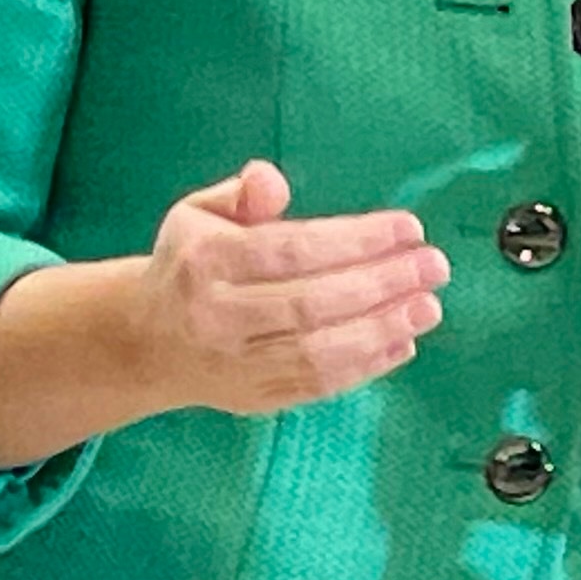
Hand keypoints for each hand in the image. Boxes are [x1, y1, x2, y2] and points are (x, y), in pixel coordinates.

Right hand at [129, 161, 445, 416]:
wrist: (147, 343)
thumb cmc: (188, 266)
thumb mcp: (199, 214)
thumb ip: (241, 194)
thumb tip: (271, 179)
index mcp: (204, 262)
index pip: (290, 250)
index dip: (354, 240)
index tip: (407, 226)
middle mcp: (218, 317)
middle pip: (311, 302)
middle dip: (381, 283)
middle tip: (433, 265)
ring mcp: (237, 365)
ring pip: (318, 352)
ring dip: (382, 329)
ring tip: (429, 306)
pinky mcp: (255, 400)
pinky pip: (318, 386)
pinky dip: (366, 366)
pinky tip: (402, 340)